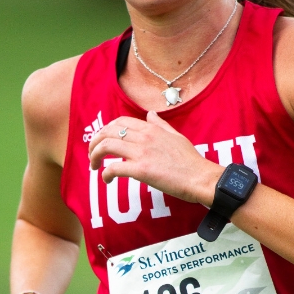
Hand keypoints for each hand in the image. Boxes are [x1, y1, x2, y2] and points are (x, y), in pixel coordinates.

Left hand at [88, 111, 219, 205]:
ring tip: (94, 166)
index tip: (102, 141)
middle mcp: (145, 137)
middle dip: (95, 142)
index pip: (120, 122)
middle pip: (108, 132)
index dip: (106, 130)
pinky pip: (114, 168)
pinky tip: (106, 179)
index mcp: (152, 128)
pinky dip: (106, 174)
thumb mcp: (176, 136)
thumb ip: (161, 125)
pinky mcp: (142, 170)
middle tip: (93, 155)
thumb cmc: (191, 161)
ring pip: (107, 146)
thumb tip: (150, 114)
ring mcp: (142, 152)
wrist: (201, 178)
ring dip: (95, 156)